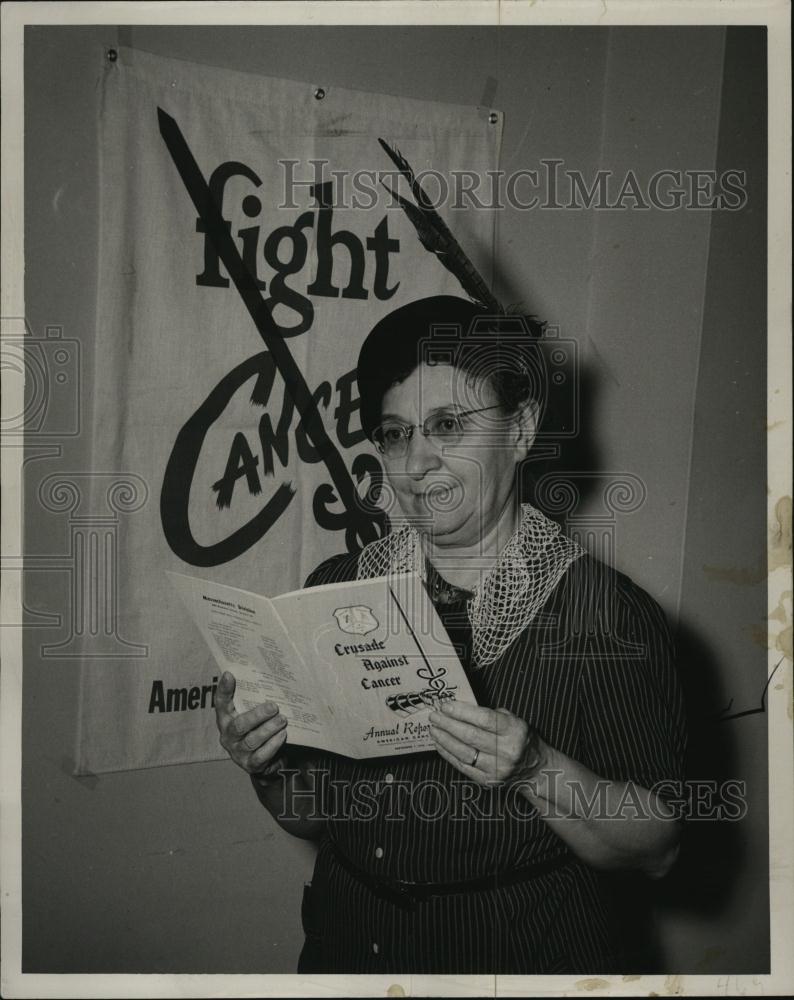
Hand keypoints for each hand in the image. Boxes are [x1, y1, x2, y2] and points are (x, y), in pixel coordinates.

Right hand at [215, 670, 287, 775]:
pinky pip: (261, 755)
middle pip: (239, 725)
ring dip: (269, 729)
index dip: (223, 690)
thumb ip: (255, 700)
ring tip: (282, 720)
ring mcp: (238, 752)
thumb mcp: (253, 714)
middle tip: (274, 707)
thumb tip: (268, 678)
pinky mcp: (250, 764)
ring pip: (252, 740)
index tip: (230, 675)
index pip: (221, 703)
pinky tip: (282, 735)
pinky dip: (273, 744)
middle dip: (258, 715)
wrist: (266, 760)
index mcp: (226, 719)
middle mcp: (228, 736)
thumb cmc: (259, 729)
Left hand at [428, 701, 542, 786]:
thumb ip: (491, 714)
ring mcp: (496, 768)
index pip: (484, 720)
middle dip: (448, 724)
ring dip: (445, 739)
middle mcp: (506, 751)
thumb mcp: (514, 720)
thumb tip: (460, 708)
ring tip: (434, 729)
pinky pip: (463, 766)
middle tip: (434, 716)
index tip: (446, 705)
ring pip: (464, 752)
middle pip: (471, 736)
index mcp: (514, 731)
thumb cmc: (520, 739)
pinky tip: (440, 744)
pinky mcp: (487, 781)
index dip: (462, 712)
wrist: (535, 769)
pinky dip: (448, 754)